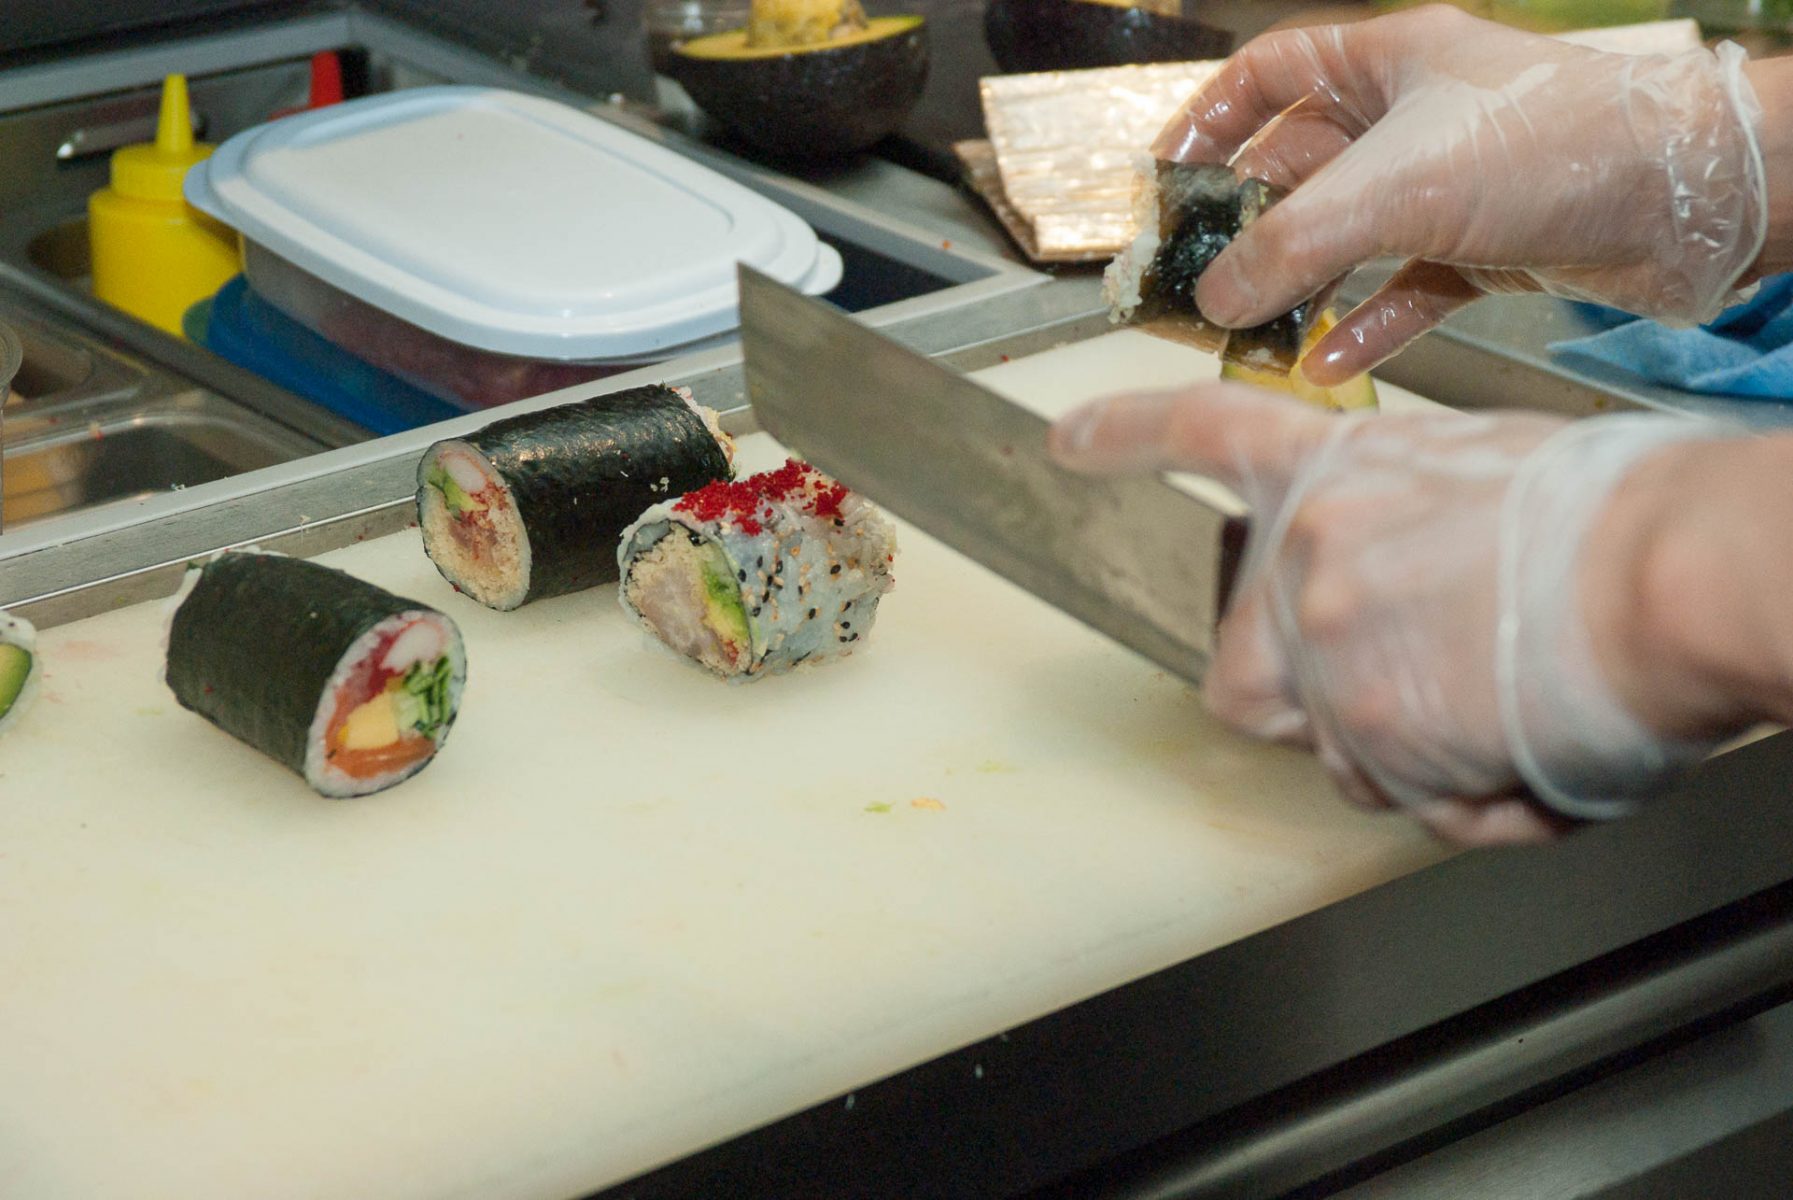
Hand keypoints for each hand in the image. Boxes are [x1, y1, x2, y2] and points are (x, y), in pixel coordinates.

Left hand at [1049, 385, 1730, 845]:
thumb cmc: (1621, 521)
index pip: (1204, 436)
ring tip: (1502, 708)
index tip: (1068, 445)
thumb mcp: (1487, 477)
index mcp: (1343, 471)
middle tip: (1392, 689)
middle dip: (1296, 702)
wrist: (1678, 572)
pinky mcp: (1367, 727)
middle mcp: (1309, 555)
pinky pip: (1397, 798)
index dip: (1126, 440)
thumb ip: (1406, 526)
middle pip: (1237, 666)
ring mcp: (1327, 644)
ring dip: (1404, 753)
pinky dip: (1462, 796)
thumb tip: (1406, 591)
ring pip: (1327, 747)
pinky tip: (1524, 749)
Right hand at [1151, 6, 1766, 385]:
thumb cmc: (1556, 146)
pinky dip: (1362, 324)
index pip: (1268, 74)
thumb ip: (1290, 245)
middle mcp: (1414, 117)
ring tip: (1247, 330)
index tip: (1162, 179)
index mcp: (1387, 61)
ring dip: (1298, 285)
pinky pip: (1400, 289)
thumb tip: (1213, 296)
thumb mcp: (1395, 188)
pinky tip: (1324, 362)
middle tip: (1194, 278)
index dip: (1207, 121)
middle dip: (1245, 225)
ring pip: (1346, 235)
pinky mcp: (1483, 248)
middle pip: (1297, 167)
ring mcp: (1450, 185)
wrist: (1692, 200)